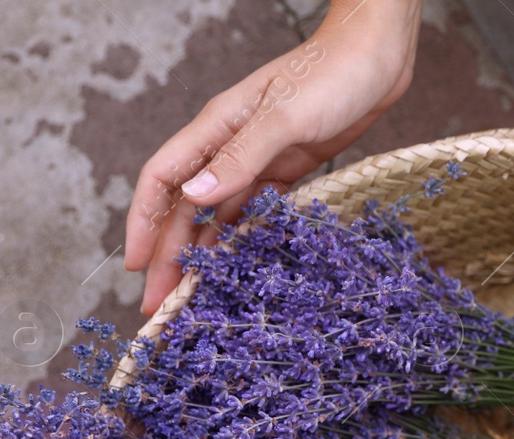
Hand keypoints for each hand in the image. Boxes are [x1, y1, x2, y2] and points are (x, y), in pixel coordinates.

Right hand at [124, 1, 423, 315]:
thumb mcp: (286, 117)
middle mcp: (228, 146)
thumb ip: (241, 156)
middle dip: (169, 255)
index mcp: (216, 127)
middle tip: (159, 306)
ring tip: (191, 297)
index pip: (162, 179)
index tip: (137, 266)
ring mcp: (257, 159)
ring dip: (201, 254)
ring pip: (217, 214)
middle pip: (186, 207)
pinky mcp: (287, 170)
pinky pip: (254, 212)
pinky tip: (236, 267)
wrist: (376, 58)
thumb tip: (195, 196)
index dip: (144, 223)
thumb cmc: (332, 74)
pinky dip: (241, 240)